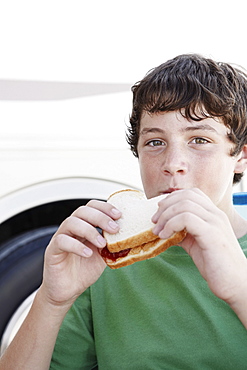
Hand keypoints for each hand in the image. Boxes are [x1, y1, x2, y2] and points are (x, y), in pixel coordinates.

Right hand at [40, 200, 120, 308]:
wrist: (68, 291)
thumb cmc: (84, 270)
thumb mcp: (104, 255)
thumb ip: (112, 244)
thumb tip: (130, 236)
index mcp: (83, 225)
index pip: (92, 206)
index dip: (105, 208)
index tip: (119, 215)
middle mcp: (71, 228)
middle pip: (82, 211)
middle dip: (100, 217)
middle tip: (114, 229)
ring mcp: (61, 237)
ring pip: (71, 222)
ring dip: (89, 231)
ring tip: (102, 244)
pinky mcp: (52, 250)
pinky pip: (62, 241)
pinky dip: (77, 246)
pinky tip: (88, 254)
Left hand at [152, 188, 246, 305]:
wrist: (236, 284)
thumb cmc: (216, 265)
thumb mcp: (196, 244)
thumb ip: (183, 233)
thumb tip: (164, 228)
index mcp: (213, 214)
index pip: (192, 193)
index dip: (172, 199)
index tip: (160, 212)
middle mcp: (216, 214)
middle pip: (186, 196)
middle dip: (165, 206)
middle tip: (155, 221)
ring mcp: (215, 222)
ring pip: (184, 205)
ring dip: (165, 217)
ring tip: (158, 231)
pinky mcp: (212, 234)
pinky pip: (186, 218)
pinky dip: (170, 225)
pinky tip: (165, 236)